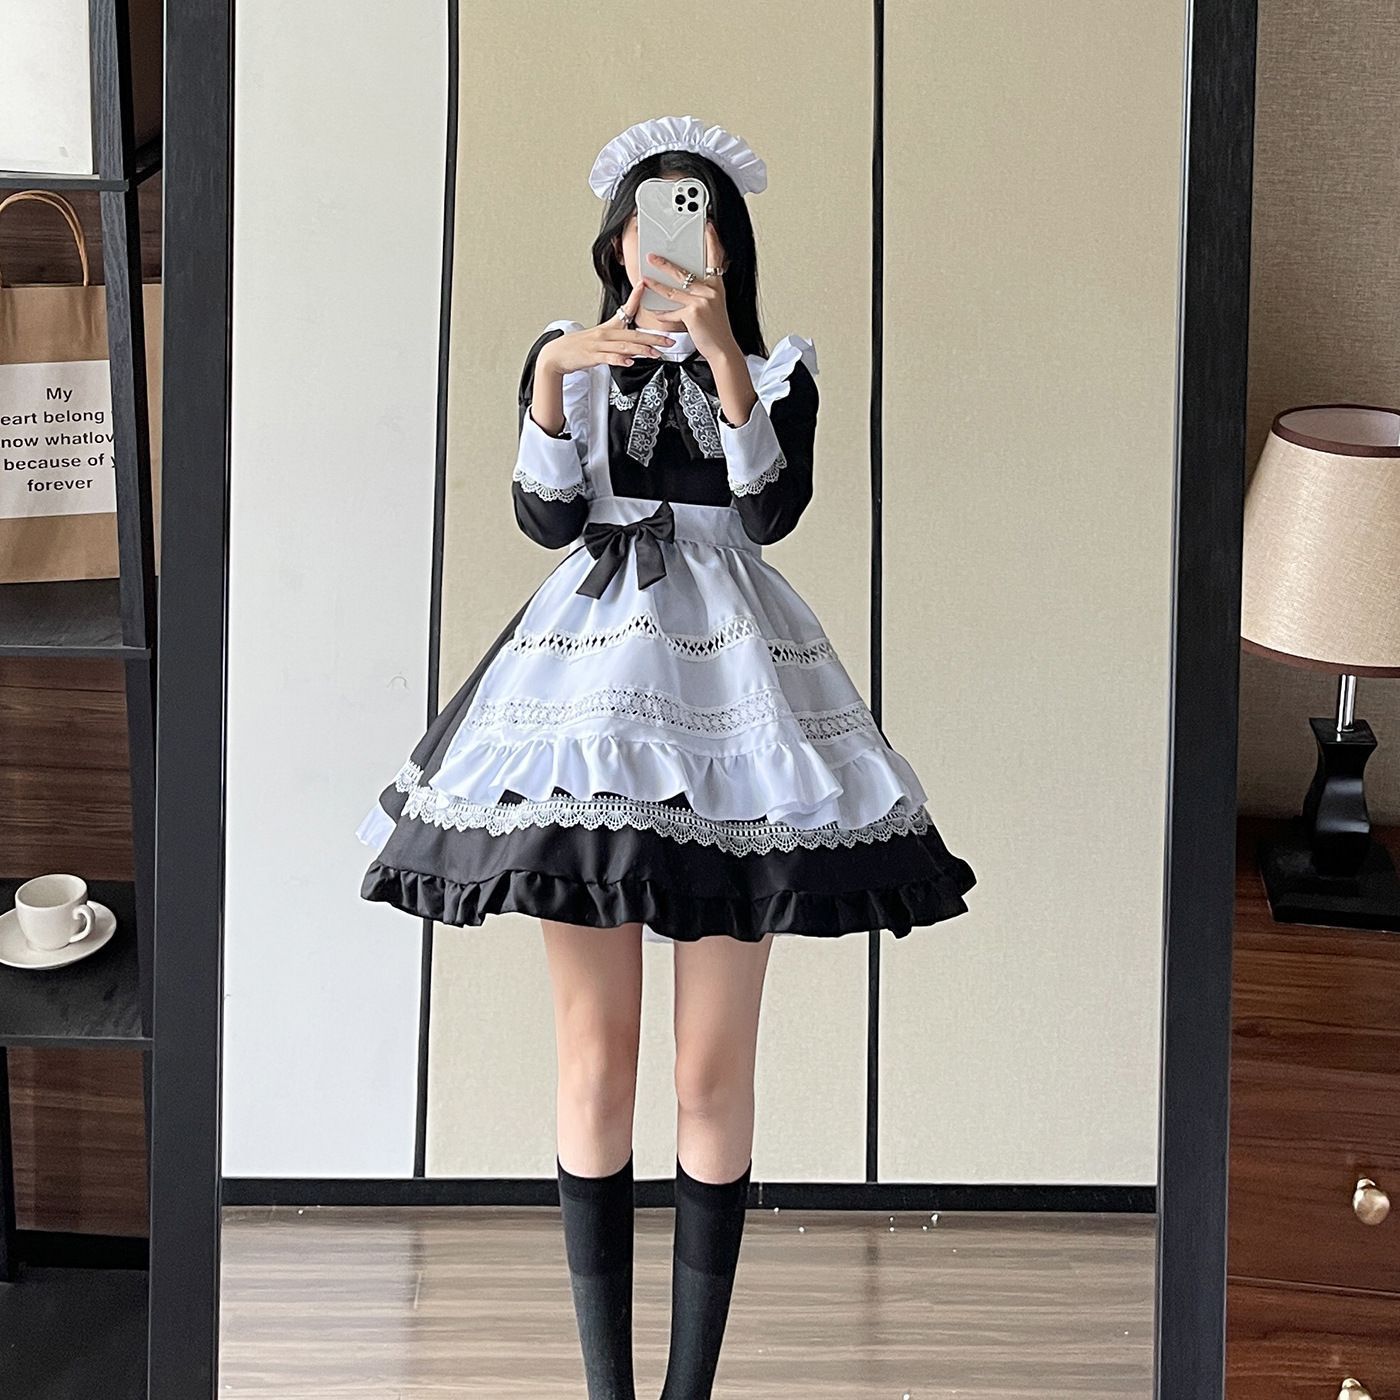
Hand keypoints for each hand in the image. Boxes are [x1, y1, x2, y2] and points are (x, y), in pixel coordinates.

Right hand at [538, 282, 674, 374]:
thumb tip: (634, 344)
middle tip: (669, 341)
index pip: (625, 309)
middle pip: (633, 333)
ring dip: (641, 350)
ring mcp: (599, 345)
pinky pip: (609, 358)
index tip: (645, 285)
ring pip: (624, 345)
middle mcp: (605, 334)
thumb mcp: (599, 338)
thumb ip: (618, 340)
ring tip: (655, 353)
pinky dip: (620, 359)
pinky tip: (629, 361)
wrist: (556, 355)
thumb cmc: (578, 347)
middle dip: (653, 338)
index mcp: (608, 327)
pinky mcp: (593, 356)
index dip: (636, 297)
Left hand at [640, 223, 738, 362]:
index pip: (714, 259)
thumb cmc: (715, 329)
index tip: (707, 227)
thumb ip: (703, 292)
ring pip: (672, 290)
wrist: (722, 348)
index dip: (711, 241)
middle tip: (652, 256)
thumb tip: (685, 284)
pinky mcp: (692, 314)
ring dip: (655, 284)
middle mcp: (710, 291)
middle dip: (664, 263)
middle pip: (683, 272)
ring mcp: (701, 301)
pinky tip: (653, 309)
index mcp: (716, 286)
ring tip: (644, 278)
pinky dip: (661, 312)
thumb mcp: (715, 305)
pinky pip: (671, 311)